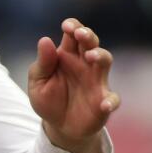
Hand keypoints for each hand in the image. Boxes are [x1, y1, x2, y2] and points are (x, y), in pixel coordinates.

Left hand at [27, 18, 119, 152]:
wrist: (58, 126)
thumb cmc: (48, 99)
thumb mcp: (38, 81)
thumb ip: (42, 63)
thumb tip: (45, 40)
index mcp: (67, 56)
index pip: (73, 35)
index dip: (73, 26)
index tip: (67, 26)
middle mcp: (84, 64)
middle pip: (91, 43)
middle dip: (88, 35)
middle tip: (80, 34)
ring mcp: (96, 81)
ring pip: (105, 61)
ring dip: (100, 56)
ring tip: (91, 56)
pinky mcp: (104, 101)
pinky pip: (113, 98)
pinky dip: (111, 100)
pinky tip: (104, 104)